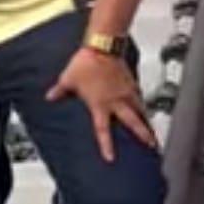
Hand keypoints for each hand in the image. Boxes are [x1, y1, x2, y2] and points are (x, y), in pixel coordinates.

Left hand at [46, 47, 158, 162]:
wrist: (102, 46)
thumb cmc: (86, 62)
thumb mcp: (68, 79)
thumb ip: (60, 91)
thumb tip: (50, 96)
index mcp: (100, 105)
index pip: (103, 130)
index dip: (107, 145)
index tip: (111, 158)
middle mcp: (116, 101)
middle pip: (133, 122)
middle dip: (144, 135)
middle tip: (152, 145)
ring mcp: (126, 91)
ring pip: (140, 109)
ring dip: (147, 120)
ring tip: (153, 129)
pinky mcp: (131, 81)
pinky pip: (139, 96)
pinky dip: (142, 103)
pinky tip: (144, 107)